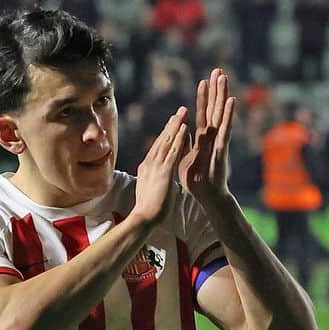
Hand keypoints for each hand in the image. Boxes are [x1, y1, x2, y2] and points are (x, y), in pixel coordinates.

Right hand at [130, 105, 188, 227]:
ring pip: (167, 141)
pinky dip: (179, 138)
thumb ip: (151, 180)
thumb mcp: (149, 190)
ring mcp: (155, 167)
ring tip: (184, 112)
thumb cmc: (148, 210)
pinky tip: (185, 128)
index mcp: (146, 168)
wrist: (143, 219)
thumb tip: (152, 179)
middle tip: (180, 111)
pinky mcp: (163, 172)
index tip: (173, 123)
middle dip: (172, 124)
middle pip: (162, 140)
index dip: (166, 134)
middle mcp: (149, 163)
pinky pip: (173, 152)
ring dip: (176, 125)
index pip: (158, 147)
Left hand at [179, 68, 235, 207]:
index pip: (202, 113)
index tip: (204, 80)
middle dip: (216, 89)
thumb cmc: (197, 181)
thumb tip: (181, 132)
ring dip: (222, 95)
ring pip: (221, 114)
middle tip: (218, 69)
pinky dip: (228, 114)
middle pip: (214, 108)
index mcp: (202, 138)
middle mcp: (212, 136)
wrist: (208, 197)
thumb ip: (185, 144)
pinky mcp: (222, 148)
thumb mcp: (186, 159)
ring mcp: (218, 141)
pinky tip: (232, 100)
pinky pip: (226, 128)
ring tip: (224, 77)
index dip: (203, 97)